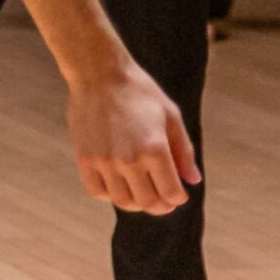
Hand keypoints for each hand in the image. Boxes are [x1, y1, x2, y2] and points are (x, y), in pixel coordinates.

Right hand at [66, 60, 200, 214]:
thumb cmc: (139, 92)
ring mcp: (105, 161)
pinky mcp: (85, 159)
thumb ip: (183, 151)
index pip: (171, 192)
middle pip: (147, 202)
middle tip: (163, 201)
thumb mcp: (170, 116)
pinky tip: (119, 184)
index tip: (179, 194)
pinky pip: (98, 191)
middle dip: (160, 206)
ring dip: (136, 203)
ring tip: (141, 193)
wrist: (99, 74)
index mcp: (155, 149)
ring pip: (122, 201)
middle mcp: (129, 159)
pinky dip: (110, 194)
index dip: (179, 197)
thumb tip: (193, 180)